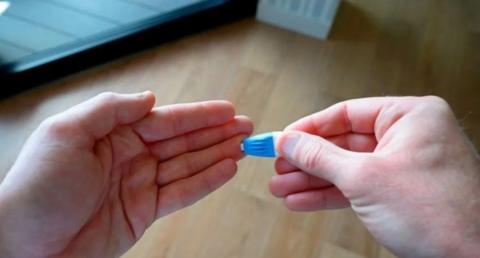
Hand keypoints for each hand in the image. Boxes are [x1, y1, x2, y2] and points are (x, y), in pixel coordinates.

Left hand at [0, 92, 252, 257]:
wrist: (25, 245)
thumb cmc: (37, 187)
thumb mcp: (67, 133)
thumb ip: (112, 109)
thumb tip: (151, 99)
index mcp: (113, 134)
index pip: (165, 120)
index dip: (199, 115)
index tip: (227, 109)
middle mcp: (131, 156)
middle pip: (183, 142)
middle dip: (216, 133)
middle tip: (247, 127)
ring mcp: (140, 184)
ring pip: (188, 165)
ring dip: (217, 155)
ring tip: (244, 146)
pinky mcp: (144, 212)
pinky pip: (182, 194)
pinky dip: (206, 182)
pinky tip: (227, 170)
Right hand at [269, 97, 479, 257]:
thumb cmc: (438, 213)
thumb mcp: (365, 178)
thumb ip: (321, 157)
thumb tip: (289, 141)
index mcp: (410, 117)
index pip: (347, 113)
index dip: (310, 127)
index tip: (283, 138)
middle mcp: (409, 136)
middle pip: (344, 142)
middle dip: (307, 160)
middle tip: (278, 167)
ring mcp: (404, 166)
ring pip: (347, 168)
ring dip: (313, 180)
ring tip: (282, 188)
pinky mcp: (401, 193)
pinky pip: (358, 187)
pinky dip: (330, 195)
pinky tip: (302, 201)